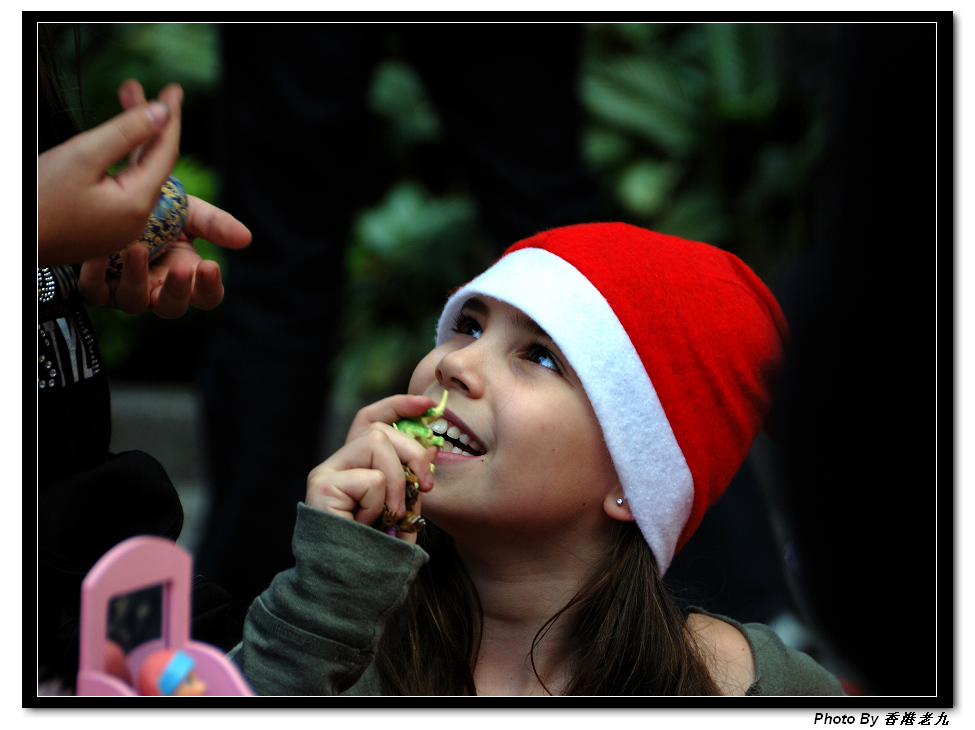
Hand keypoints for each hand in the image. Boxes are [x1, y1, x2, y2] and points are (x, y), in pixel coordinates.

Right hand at [38, 80, 181, 266]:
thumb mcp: (82, 156)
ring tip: (128, 98)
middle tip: (138, 87)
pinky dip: (124, 159)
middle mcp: (138, 219)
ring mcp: (123, 226)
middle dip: (149, 122)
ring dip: (135, 137)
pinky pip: (124, 187)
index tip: (175, 90)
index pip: (165, 152)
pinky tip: (120, 141)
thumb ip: (125, 133)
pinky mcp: (107, 228)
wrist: (15, 241)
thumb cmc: (40, 200)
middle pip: (153, 161)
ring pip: (138, 173)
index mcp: (138, 203)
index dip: (171, 118)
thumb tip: (162, 112)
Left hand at [77, 193, 250, 317]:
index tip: (210, 266)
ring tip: (138, 250)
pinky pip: (95, 292)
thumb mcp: (190, 213)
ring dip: (137, 279)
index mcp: (186, 277)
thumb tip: (246, 238)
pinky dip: (96, 276)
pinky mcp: (97, 287)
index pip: (206, 297)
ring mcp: (126, 292)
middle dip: (178, 291)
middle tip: (181, 270)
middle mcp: (157, 290)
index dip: (209, 288)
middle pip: (172, 307)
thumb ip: (215, 225)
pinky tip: (100, 254)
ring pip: (134, 302)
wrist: (114, 199)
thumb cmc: (158, 212)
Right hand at [305, 395, 439, 542]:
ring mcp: (326, 472)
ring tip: (390, 514)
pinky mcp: (321, 485)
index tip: (427, 404)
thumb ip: (412, 478)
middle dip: (413, 453)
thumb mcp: (405, 509)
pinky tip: (366, 524)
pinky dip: (379, 503)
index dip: (398, 405)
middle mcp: (337, 464)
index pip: (372, 419)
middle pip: (380, 429)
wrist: (350, 590)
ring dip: (396, 480)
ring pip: (376, 443)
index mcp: (356, 466)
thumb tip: (432, 443)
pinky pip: (370, 478)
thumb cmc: (377, 554)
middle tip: (425, 485)